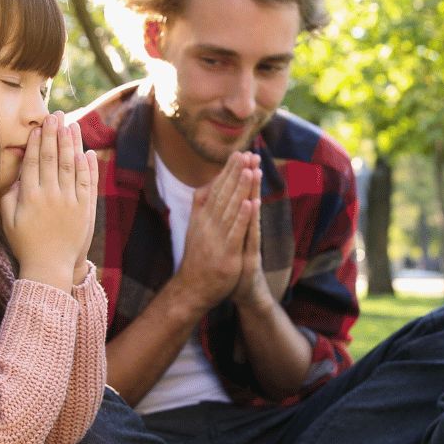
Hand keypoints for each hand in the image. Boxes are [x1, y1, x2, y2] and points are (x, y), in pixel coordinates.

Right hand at [0, 111, 98, 290]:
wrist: (50, 267)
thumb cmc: (25, 243)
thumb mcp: (8, 221)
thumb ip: (10, 196)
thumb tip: (17, 175)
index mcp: (30, 197)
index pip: (33, 162)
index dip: (36, 143)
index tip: (37, 127)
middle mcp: (51, 196)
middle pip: (52, 159)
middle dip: (53, 135)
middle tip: (54, 116)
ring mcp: (70, 202)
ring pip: (71, 166)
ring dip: (71, 144)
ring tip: (71, 125)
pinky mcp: (84, 209)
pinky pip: (87, 183)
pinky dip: (88, 166)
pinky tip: (87, 151)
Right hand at [174, 152, 258, 309]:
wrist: (192, 289)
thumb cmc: (198, 258)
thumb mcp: (196, 228)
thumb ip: (201, 207)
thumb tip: (206, 185)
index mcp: (203, 218)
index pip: (217, 189)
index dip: (228, 171)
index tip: (238, 154)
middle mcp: (208, 225)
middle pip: (224, 194)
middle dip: (236, 173)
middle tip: (247, 153)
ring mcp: (217, 238)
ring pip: (231, 209)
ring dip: (240, 189)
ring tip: (250, 170)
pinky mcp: (227, 254)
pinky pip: (235, 232)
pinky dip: (242, 217)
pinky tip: (250, 203)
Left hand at [228, 162, 273, 312]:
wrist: (248, 296)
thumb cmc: (239, 269)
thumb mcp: (234, 244)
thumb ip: (232, 224)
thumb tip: (224, 205)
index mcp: (241, 229)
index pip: (242, 198)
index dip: (242, 178)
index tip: (243, 156)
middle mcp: (248, 233)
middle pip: (249, 201)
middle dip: (249, 178)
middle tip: (252, 155)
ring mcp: (249, 245)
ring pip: (252, 215)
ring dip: (253, 192)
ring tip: (254, 170)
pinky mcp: (249, 259)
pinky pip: (251, 237)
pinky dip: (251, 220)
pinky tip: (253, 204)